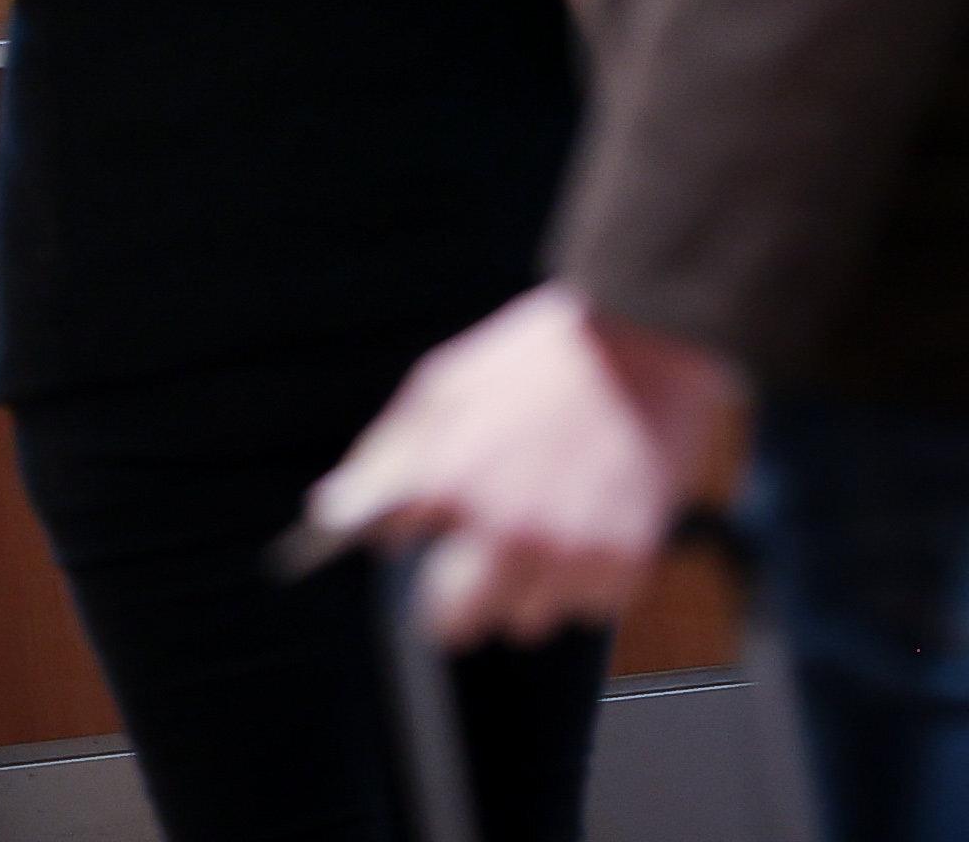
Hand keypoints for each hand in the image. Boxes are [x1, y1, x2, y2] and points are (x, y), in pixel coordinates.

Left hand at [300, 283, 736, 647]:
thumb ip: (382, 458)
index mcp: (453, 486)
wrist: (636, 346)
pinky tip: (587, 522)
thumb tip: (333, 511)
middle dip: (469, 597)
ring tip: (545, 520)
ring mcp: (571, 553)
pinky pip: (591, 605)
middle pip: (471, 622)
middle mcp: (509, 532)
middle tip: (483, 554)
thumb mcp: (439, 388)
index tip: (429, 568)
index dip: (422, 575)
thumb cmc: (531, 362)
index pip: (414, 586)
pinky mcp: (627, 561)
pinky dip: (587, 577)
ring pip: (533, 618)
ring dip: (532, 585)